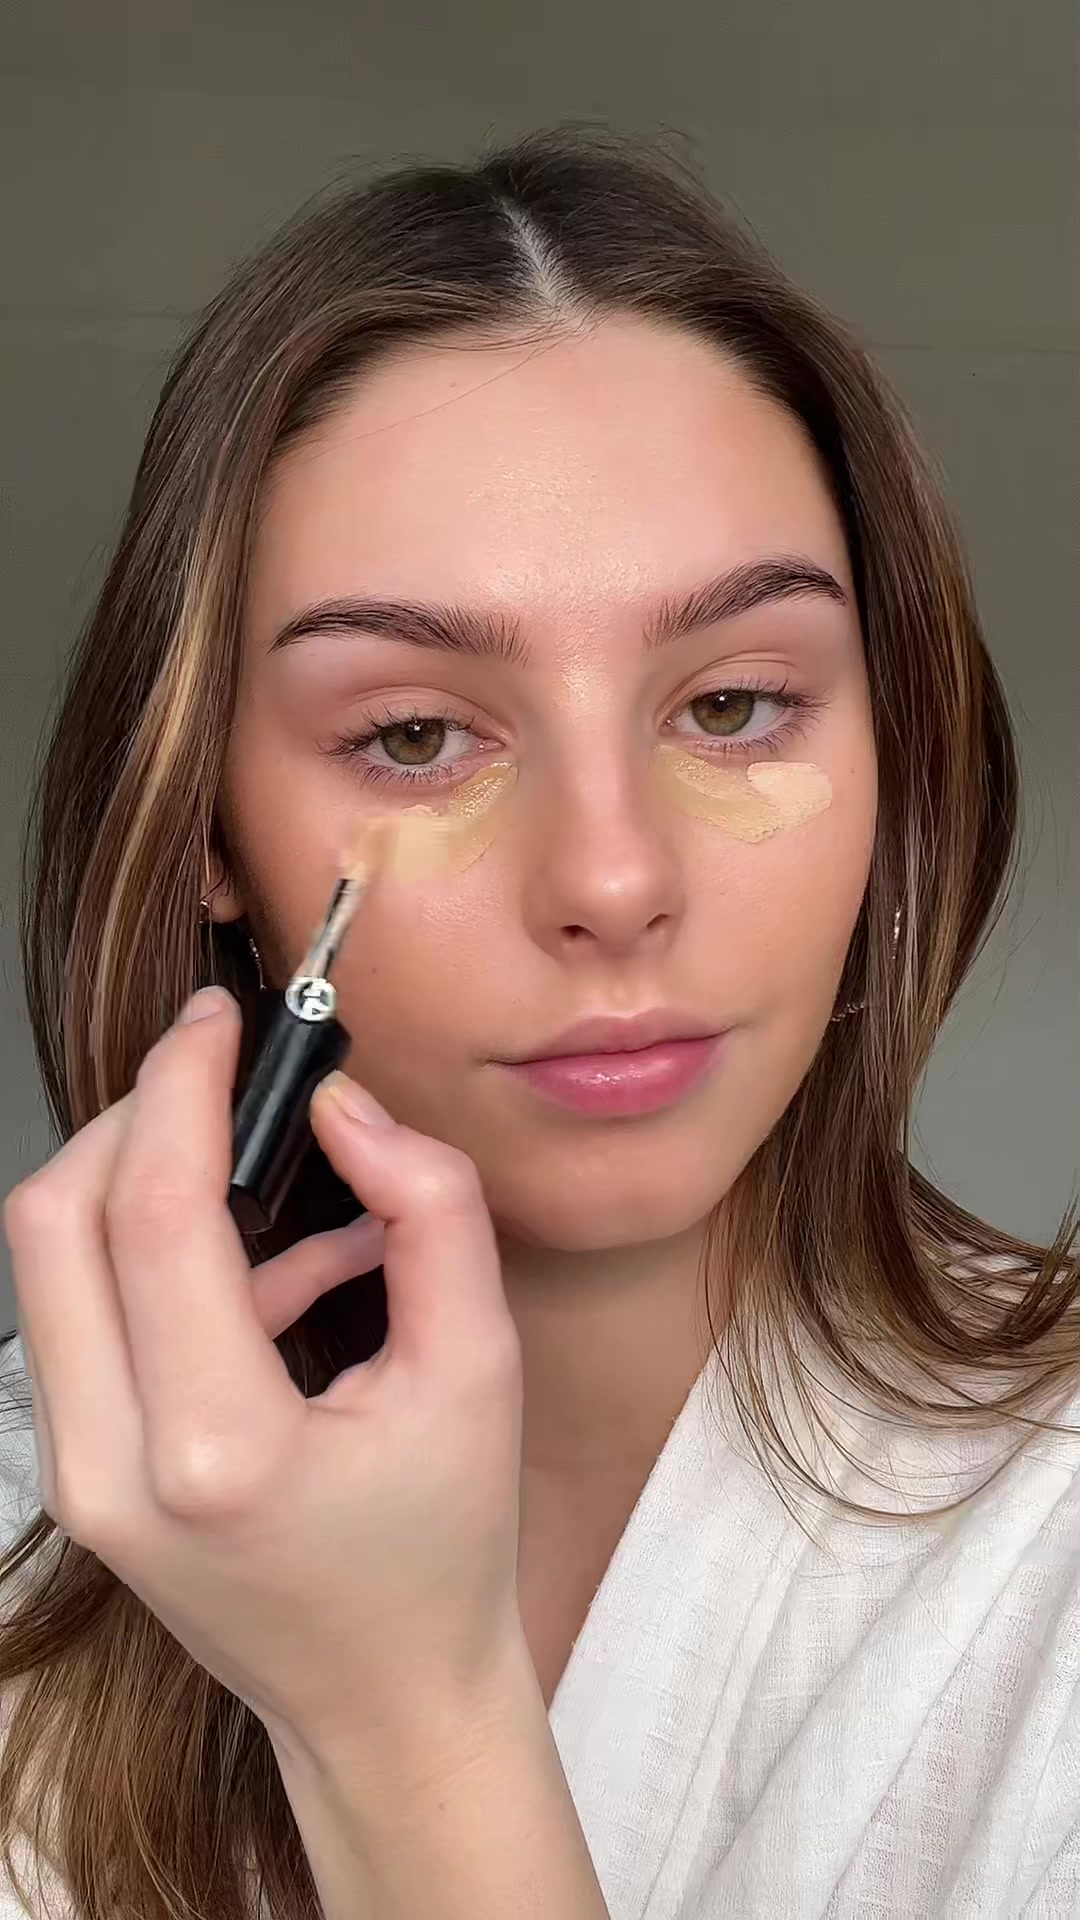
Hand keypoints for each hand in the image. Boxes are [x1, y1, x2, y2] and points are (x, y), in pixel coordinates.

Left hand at [3, 986, 526, 1776]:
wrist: (385, 1704)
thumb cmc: (445, 1553)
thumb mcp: (479, 1368)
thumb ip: (431, 1212)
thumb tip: (348, 1109)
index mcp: (217, 1447)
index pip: (152, 1211)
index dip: (181, 1086)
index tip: (219, 1021)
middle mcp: (113, 1467)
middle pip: (54, 1220)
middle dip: (134, 1117)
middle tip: (218, 1076)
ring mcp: (79, 1481)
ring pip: (50, 1265)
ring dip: (141, 1185)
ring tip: (272, 1188)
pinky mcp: (80, 1479)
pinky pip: (86, 1320)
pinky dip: (160, 1262)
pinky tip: (275, 1274)